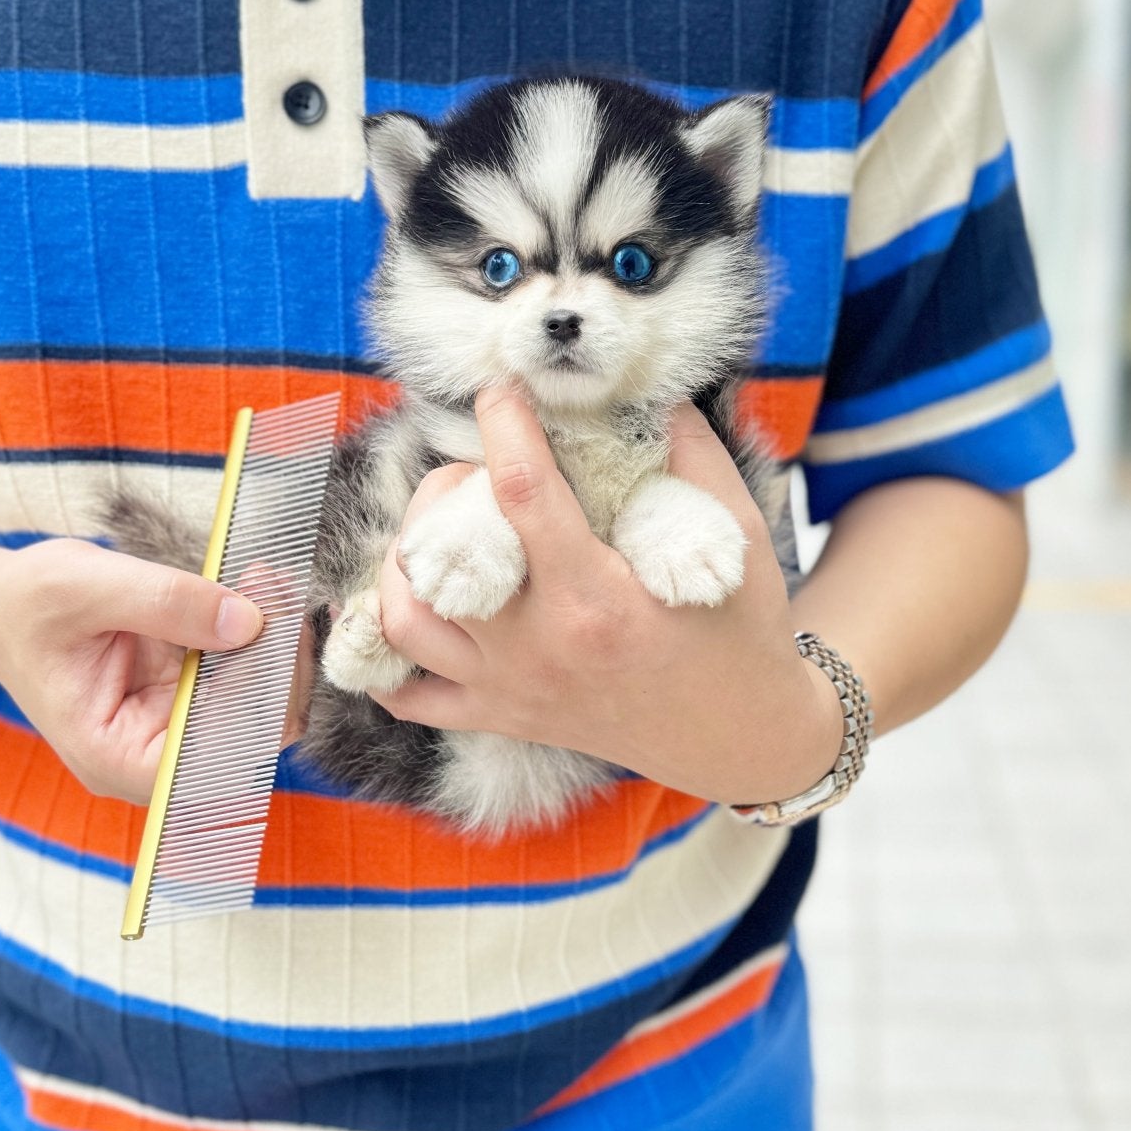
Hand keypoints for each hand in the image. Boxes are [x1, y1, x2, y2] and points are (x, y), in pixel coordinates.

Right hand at [0, 538, 263, 802]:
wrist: (2, 606)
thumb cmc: (25, 604)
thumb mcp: (83, 586)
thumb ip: (165, 602)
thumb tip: (247, 621)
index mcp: (115, 757)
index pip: (214, 756)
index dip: (257, 698)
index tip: (271, 624)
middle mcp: (152, 758)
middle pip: (252, 738)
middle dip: (278, 667)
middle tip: (278, 591)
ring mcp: (176, 729)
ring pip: (261, 710)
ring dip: (279, 650)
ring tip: (271, 584)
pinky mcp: (191, 697)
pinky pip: (248, 681)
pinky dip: (265, 639)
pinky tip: (265, 594)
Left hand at [370, 390, 845, 805]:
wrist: (738, 740)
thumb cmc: (740, 633)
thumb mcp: (738, 537)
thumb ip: (693, 456)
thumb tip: (650, 390)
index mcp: (597, 600)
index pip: (522, 494)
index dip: (503, 427)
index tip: (502, 393)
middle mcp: (539, 649)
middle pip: (438, 556)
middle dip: (442, 491)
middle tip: (476, 472)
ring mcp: (510, 689)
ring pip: (403, 621)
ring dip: (403, 563)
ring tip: (439, 534)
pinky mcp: (500, 719)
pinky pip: (407, 696)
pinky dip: (391, 652)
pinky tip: (418, 605)